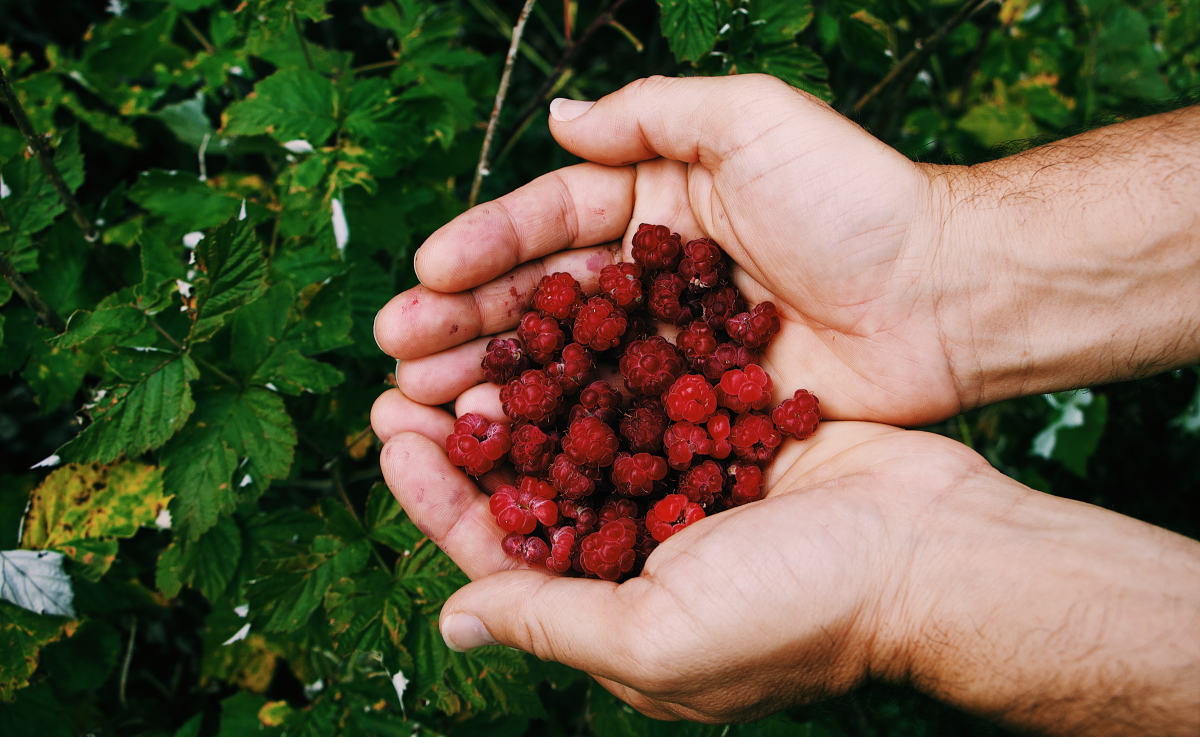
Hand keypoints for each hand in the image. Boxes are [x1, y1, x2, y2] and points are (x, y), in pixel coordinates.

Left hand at [371, 405, 1199, 733]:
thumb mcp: (657, 639)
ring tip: (472, 338)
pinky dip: (602, 362)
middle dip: (471, 432)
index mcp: (615, 612)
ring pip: (580, 433)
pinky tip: (566, 320)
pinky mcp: (726, 434)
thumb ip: (550, 624)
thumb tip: (455, 622)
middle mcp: (641, 552)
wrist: (935, 549)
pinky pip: (645, 395)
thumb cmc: (801, 609)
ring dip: (526, 388)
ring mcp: (685, 489)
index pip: (498, 554)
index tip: (391, 435)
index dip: (438, 495)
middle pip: (532, 487)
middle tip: (410, 375)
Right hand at [373, 74, 964, 426]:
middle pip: (539, 300)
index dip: (486, 246)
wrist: (946, 293)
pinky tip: (506, 456)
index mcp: (655, 203)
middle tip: (398, 352)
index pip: (550, 221)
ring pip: (562, 367)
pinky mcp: (697, 411)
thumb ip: (657, 116)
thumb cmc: (857, 198)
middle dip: (464, 323)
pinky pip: (615, 424)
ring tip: (423, 403)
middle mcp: (650, 279)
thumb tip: (559, 119)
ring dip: (492, 384)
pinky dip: (560, 439)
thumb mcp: (755, 121)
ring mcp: (669, 350)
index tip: (428, 271)